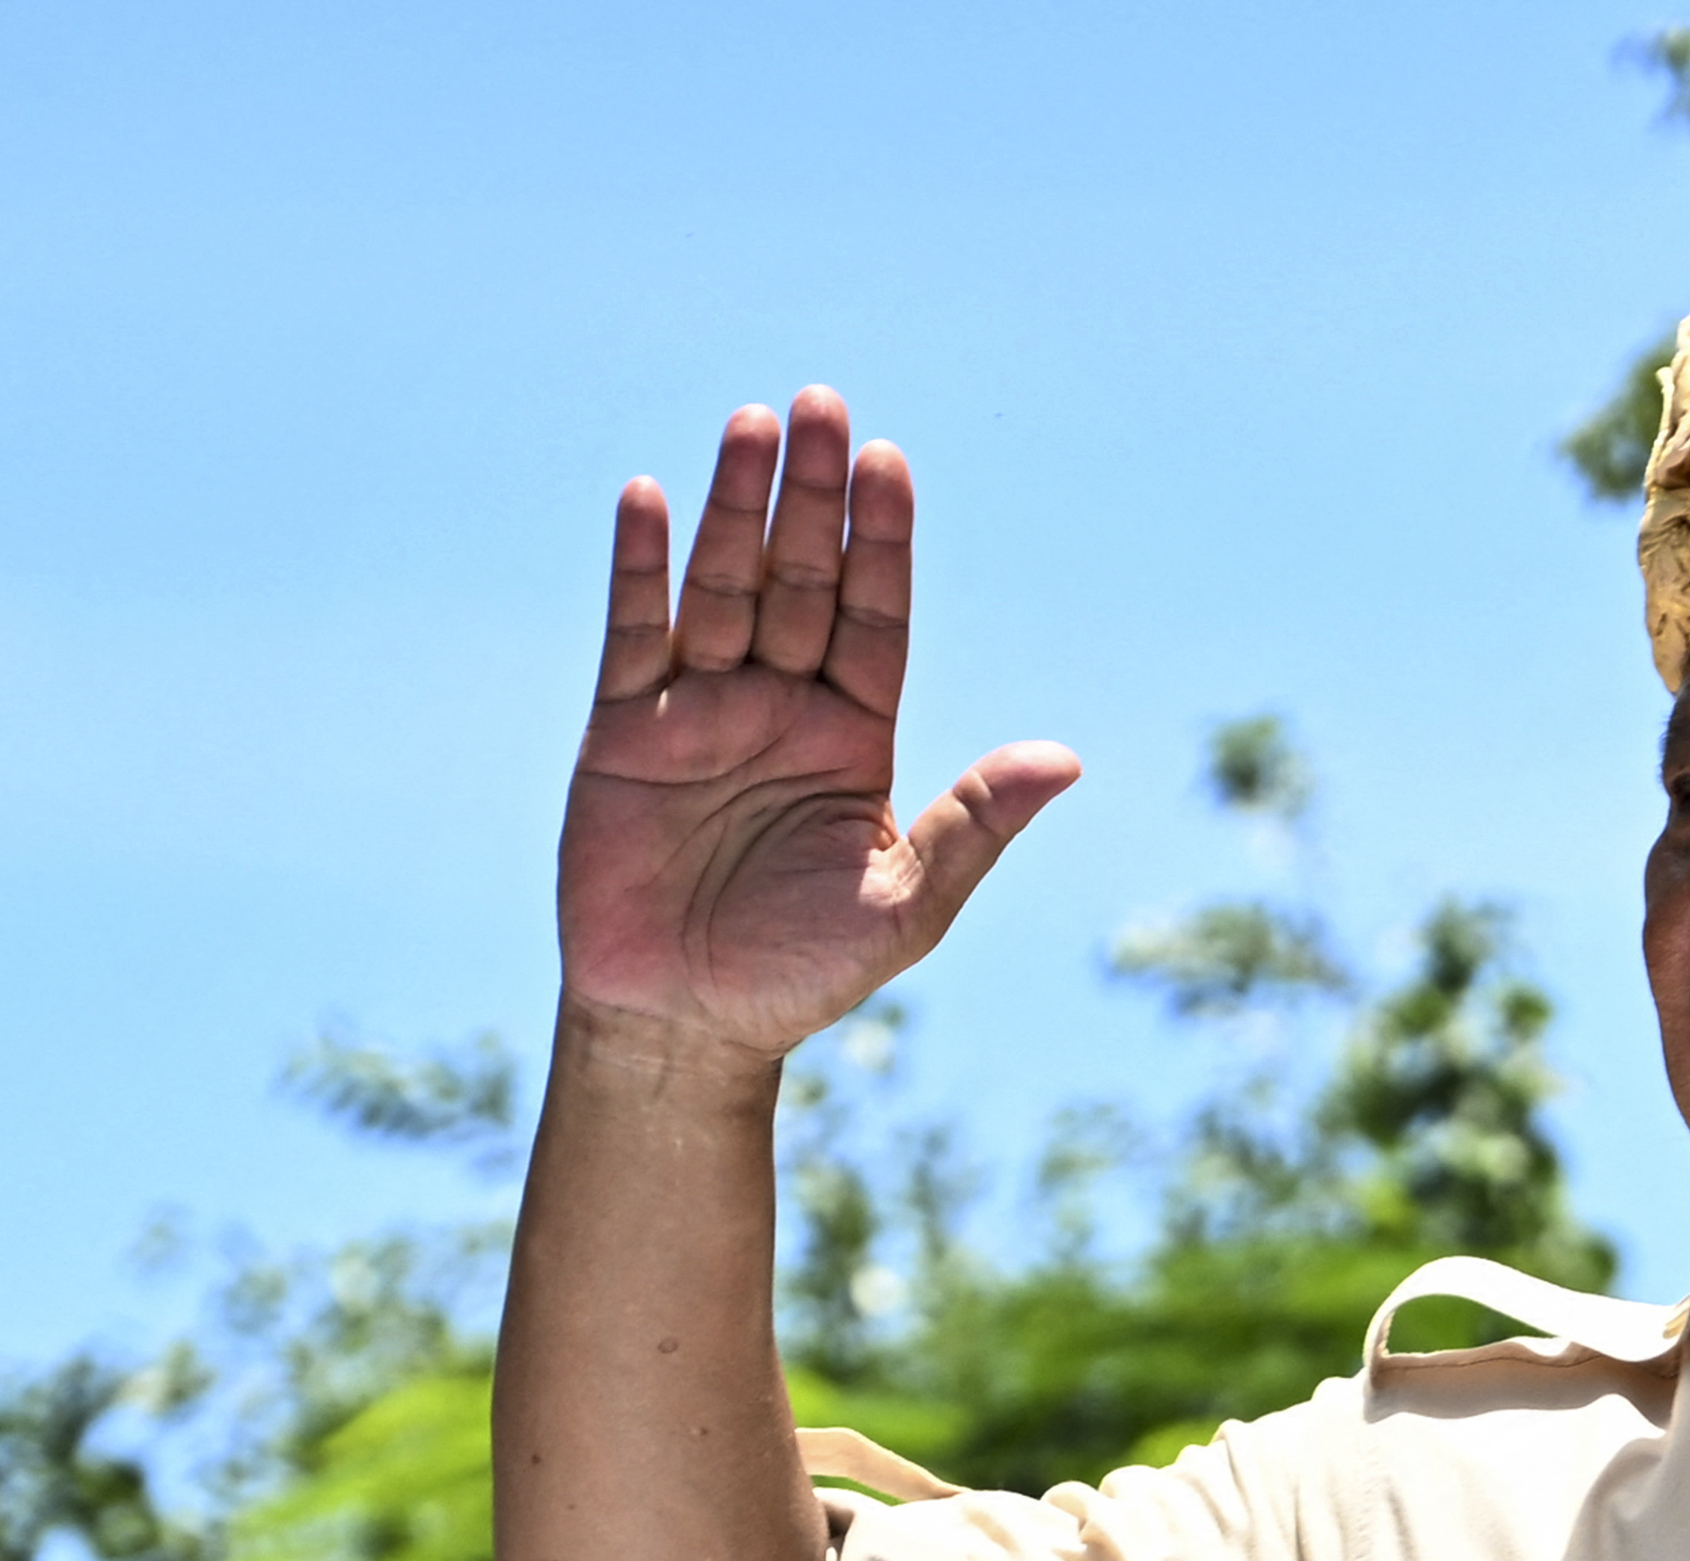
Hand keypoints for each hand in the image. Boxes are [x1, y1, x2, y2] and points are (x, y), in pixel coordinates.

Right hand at [556, 388, 1080, 1062]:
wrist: (684, 1026)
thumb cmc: (801, 975)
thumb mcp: (905, 905)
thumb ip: (976, 826)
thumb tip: (1066, 760)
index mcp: (854, 734)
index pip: (875, 616)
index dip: (882, 542)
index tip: (891, 464)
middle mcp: (780, 705)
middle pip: (801, 580)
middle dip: (813, 497)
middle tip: (823, 405)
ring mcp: (700, 710)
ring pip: (722, 587)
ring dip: (733, 508)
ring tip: (752, 426)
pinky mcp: (623, 731)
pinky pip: (633, 635)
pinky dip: (639, 569)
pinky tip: (646, 497)